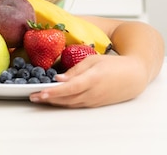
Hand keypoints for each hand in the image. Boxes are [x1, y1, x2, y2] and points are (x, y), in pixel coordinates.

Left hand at [29, 54, 147, 107]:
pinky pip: (76, 104)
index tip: (40, 92)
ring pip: (70, 103)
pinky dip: (64, 103)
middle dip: (48, 98)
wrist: (134, 76)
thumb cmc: (114, 64)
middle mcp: (92, 93)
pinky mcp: (95, 104)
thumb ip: (75, 70)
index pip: (69, 88)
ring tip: (39, 98)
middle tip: (32, 96)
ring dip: (54, 102)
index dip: (54, 92)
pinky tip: (55, 100)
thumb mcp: (93, 60)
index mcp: (92, 79)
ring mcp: (94, 100)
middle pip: (66, 98)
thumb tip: (58, 79)